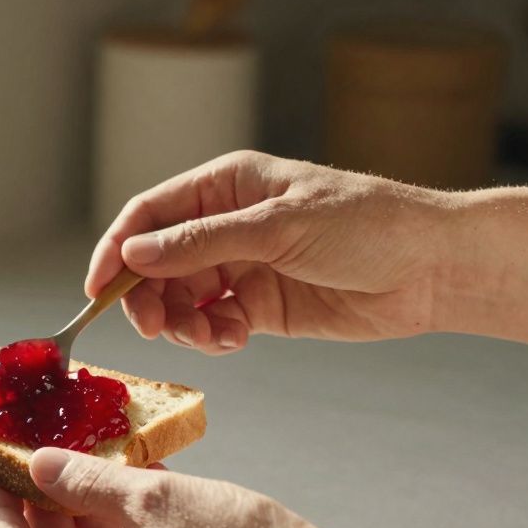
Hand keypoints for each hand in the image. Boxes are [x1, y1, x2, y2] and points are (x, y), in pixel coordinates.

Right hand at [88, 150, 456, 353]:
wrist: (431, 269)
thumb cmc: (366, 225)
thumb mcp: (277, 227)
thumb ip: (201, 243)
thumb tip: (133, 252)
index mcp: (224, 187)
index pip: (149, 215)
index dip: (115, 250)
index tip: (96, 290)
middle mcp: (224, 225)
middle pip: (156, 264)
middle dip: (149, 298)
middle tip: (155, 328)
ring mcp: (240, 267)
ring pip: (180, 300)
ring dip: (183, 324)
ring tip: (210, 337)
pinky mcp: (258, 306)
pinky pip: (212, 325)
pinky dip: (211, 338)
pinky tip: (233, 340)